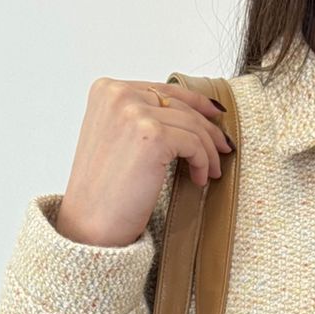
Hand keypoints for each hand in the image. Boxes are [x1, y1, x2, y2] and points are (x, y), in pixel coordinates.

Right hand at [55, 76, 234, 248]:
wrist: (90, 224)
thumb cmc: (103, 192)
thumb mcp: (116, 139)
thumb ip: (140, 119)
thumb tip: (184, 115)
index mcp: (107, 90)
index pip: (162, 89)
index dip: (194, 101)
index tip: (215, 115)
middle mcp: (118, 94)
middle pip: (180, 105)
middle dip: (208, 129)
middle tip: (223, 148)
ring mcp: (134, 112)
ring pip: (192, 125)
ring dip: (208, 151)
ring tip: (211, 172)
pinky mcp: (153, 135)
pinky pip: (194, 144)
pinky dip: (203, 162)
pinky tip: (200, 179)